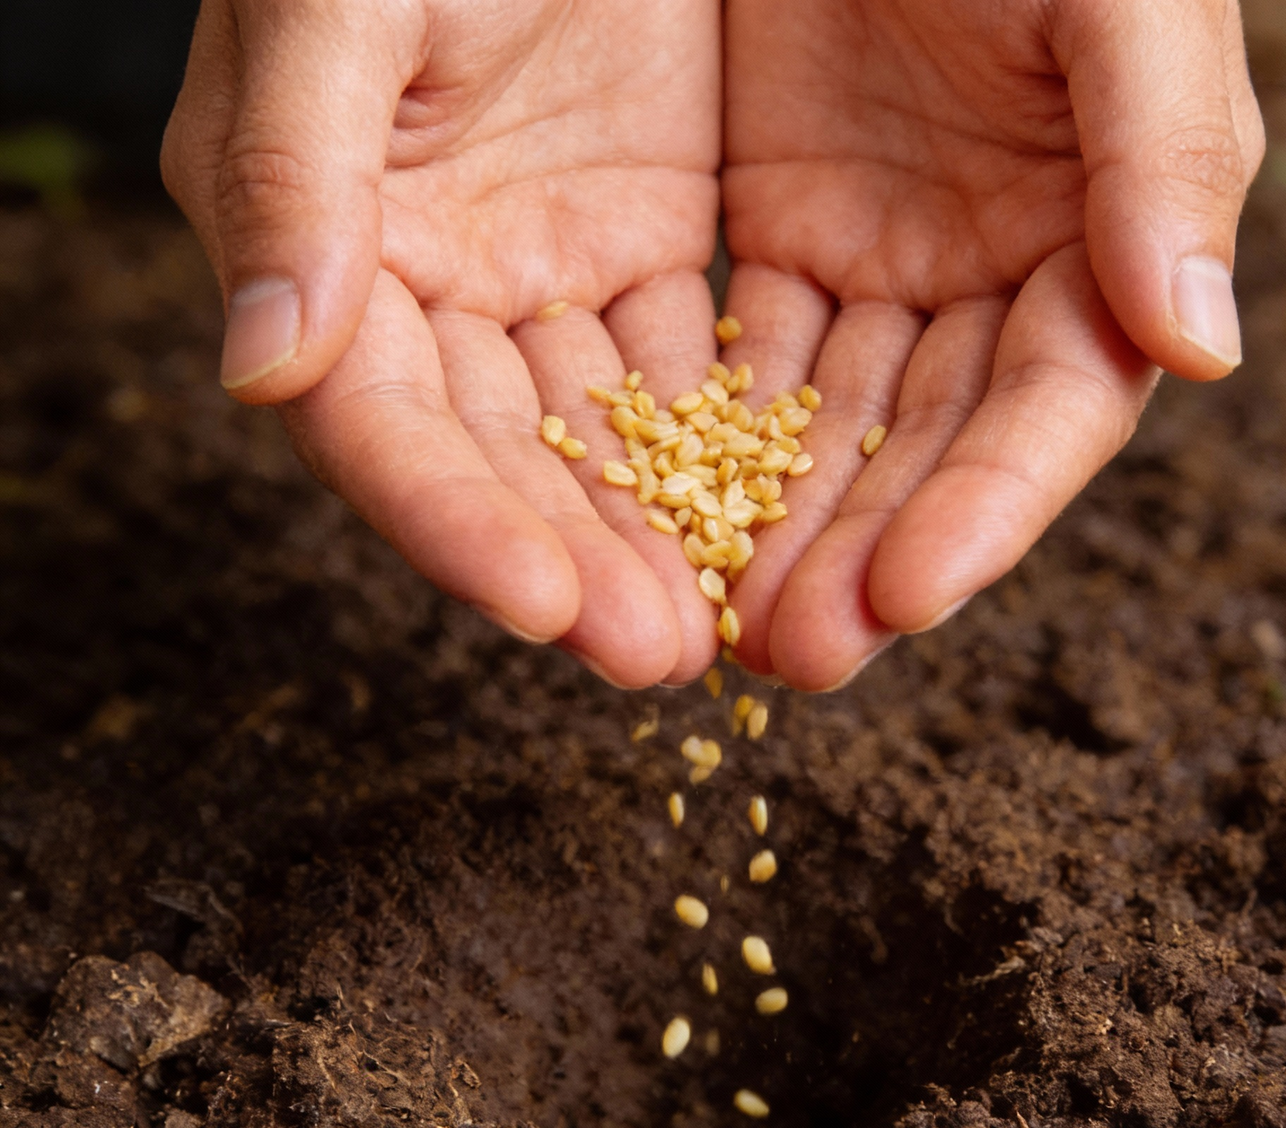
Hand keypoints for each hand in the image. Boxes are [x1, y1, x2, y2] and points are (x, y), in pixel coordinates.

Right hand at [163, 0, 724, 686]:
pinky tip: (778, 523)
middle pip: (497, 462)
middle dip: (573, 564)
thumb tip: (261, 371)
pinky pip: (688, 370)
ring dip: (657, 538)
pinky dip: (729, 448)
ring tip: (723, 630)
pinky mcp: (640, 245)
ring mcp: (538, 275)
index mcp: (324, 239)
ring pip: (600, 439)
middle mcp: (427, 287)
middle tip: (656, 657)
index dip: (451, 521)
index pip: (376, 422)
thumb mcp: (337, 0)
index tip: (541, 606)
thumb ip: (292, 178)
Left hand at [720, 0, 1264, 688]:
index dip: (987, 508)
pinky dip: (698, 444)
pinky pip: (733, 360)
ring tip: (722, 629)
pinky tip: (658, 520)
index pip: (1050, 406)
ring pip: (826, 431)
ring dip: (776, 532)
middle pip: (928, 451)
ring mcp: (879, 264)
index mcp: (1095, 230)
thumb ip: (1168, 151)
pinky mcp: (777, 237)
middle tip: (795, 656)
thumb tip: (1205, 347)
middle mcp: (989, 275)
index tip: (911, 596)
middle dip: (865, 556)